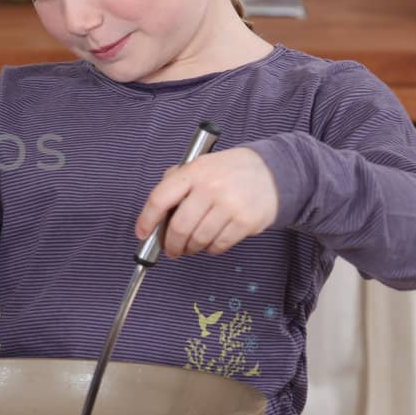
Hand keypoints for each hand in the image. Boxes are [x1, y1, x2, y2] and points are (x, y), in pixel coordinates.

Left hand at [133, 147, 278, 257]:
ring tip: (190, 247)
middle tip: (170, 249)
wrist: (272, 172)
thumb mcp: (200, 165)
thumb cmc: (229, 171)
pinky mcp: (245, 222)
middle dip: (170, 244)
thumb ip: (176, 182)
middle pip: (178, 227)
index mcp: (194, 172)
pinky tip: (210, 243)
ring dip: (190, 248)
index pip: (160, 198)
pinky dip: (210, 249)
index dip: (147, 220)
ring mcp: (229, 206)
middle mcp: (210, 188)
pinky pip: (218, 245)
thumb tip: (155, 213)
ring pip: (198, 239)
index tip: (142, 233)